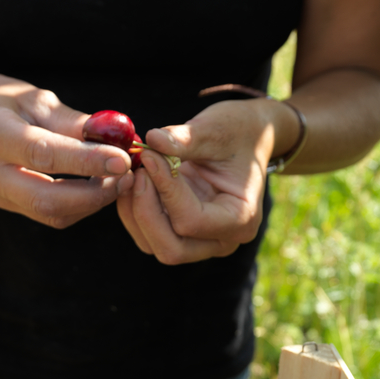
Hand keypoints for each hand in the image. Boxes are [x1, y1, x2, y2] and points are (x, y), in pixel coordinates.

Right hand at [0, 75, 133, 228]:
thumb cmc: (5, 104)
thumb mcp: (37, 99)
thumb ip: (74, 122)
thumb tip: (117, 138)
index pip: (44, 154)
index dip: (86, 161)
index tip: (123, 159)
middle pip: (46, 198)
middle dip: (94, 193)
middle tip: (127, 177)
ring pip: (51, 212)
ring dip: (92, 202)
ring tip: (119, 180)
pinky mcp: (7, 206)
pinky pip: (50, 214)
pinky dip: (80, 205)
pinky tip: (99, 187)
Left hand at [116, 100, 283, 263]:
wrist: (245, 139)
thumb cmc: (237, 133)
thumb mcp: (216, 129)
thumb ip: (185, 138)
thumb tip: (152, 140)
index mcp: (241, 220)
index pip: (192, 220)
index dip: (165, 189)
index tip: (149, 155)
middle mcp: (221, 241)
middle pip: (171, 249)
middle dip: (145, 210)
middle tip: (138, 170)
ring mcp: (200, 243)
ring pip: (154, 246)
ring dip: (135, 211)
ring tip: (135, 171)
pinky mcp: (180, 235)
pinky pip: (148, 235)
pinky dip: (133, 210)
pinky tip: (134, 180)